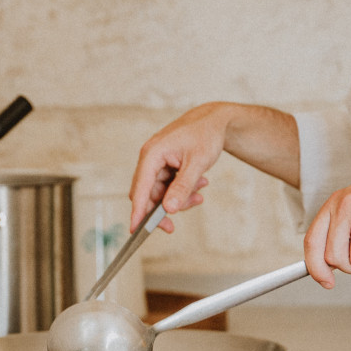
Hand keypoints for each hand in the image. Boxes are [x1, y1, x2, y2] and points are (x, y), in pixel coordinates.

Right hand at [129, 104, 232, 233]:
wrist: (214, 120)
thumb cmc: (205, 135)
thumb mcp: (197, 163)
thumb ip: (182, 187)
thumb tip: (169, 209)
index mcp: (152, 154)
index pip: (141, 188)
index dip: (137, 211)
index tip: (135, 230)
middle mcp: (150, 158)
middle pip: (148, 194)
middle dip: (163, 209)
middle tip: (172, 226)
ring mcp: (157, 162)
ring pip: (161, 193)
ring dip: (179, 199)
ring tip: (200, 195)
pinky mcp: (165, 166)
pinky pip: (169, 186)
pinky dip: (183, 190)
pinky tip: (199, 184)